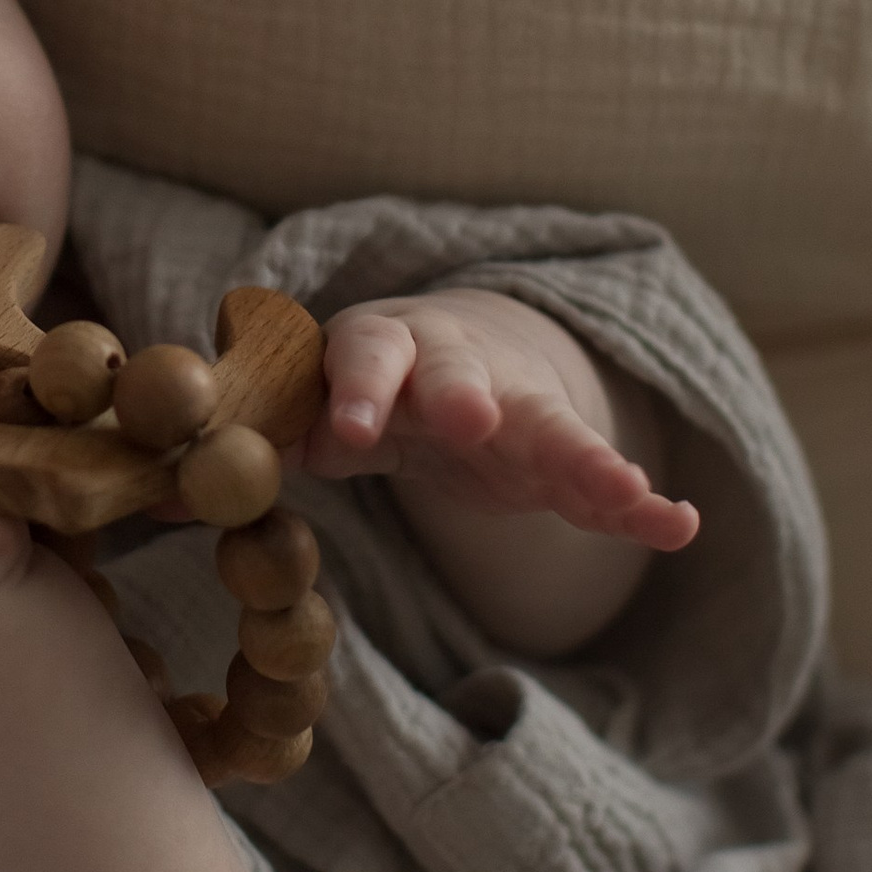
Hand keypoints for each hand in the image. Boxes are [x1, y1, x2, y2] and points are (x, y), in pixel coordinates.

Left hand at [306, 284, 696, 549]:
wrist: (461, 363)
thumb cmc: (374, 387)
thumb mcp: (323, 403)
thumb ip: (279, 436)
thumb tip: (191, 480)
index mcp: (385, 345)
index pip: (366, 355)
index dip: (356, 392)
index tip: (346, 434)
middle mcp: (456, 365)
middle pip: (458, 374)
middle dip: (462, 395)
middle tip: (471, 421)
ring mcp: (520, 407)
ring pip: (550, 425)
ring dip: (584, 455)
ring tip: (623, 489)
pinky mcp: (565, 455)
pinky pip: (603, 482)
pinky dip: (641, 505)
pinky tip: (679, 525)